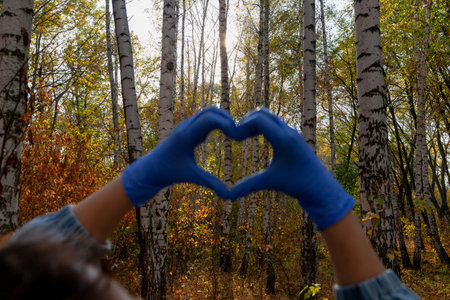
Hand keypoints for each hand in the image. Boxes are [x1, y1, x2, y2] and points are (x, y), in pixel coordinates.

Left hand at [122, 106, 235, 206]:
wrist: (150, 169)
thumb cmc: (170, 173)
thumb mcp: (192, 177)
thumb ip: (211, 184)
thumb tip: (229, 196)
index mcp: (187, 135)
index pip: (210, 119)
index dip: (227, 124)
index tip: (237, 137)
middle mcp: (186, 126)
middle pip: (211, 111)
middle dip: (227, 118)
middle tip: (240, 132)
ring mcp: (186, 125)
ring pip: (207, 112)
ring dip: (222, 118)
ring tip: (235, 132)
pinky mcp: (187, 128)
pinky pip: (204, 118)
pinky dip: (216, 121)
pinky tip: (225, 133)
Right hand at [229, 108, 353, 229]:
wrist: (322, 188)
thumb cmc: (298, 185)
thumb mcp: (270, 183)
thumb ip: (247, 186)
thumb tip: (227, 196)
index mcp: (283, 139)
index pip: (258, 119)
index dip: (242, 126)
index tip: (235, 139)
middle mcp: (288, 131)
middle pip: (261, 113)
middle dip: (246, 121)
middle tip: (237, 136)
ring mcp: (291, 132)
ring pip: (268, 116)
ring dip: (253, 123)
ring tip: (243, 137)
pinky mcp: (293, 136)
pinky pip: (274, 123)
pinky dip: (261, 126)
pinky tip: (255, 138)